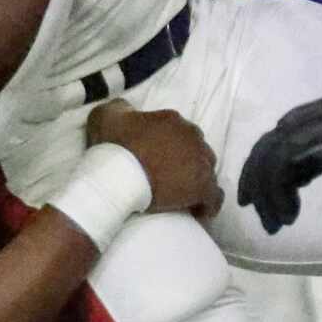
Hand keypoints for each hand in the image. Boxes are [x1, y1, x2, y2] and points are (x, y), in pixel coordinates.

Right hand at [87, 101, 221, 218]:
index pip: (181, 133)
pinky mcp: (202, 186)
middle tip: (169, 180)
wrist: (116, 173)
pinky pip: (214, 197)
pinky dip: (207, 205)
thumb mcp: (107, 116)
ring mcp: (200, 160)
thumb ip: (119, 109)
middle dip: (187, 164)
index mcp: (172, 120)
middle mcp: (191, 135)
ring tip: (181, 197)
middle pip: (197, 150)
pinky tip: (197, 212)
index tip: (161, 162)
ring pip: (207, 172)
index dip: (173, 149)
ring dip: (196, 182)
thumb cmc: (111, 146)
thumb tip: (125, 110)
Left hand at [237, 55, 321, 234]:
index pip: (265, 147)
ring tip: (277, 224)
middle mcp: (291, 127)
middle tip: (258, 215)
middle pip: (259, 158)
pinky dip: (281, 199)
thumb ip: (312, 156)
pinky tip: (290, 216)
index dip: (255, 173)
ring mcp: (299, 136)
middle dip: (255, 189)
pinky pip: (282, 176)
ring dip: (268, 201)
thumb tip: (299, 176)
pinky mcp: (308, 148)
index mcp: (296, 123)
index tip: (253, 198)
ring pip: (267, 170)